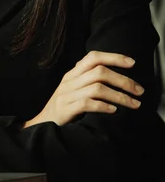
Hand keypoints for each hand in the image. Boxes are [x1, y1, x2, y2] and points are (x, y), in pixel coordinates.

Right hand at [23, 50, 143, 127]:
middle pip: (99, 72)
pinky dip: (103, 106)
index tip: (132, 63)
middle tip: (139, 90)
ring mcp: (66, 95)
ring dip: (119, 95)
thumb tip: (115, 74)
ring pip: (97, 88)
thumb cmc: (64, 107)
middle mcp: (69, 81)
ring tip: (133, 103)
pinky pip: (87, 104)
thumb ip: (88, 79)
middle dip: (123, 80)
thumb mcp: (74, 88)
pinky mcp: (65, 109)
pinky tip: (114, 111)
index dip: (114, 57)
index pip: (93, 57)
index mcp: (73, 73)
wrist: (42, 124)